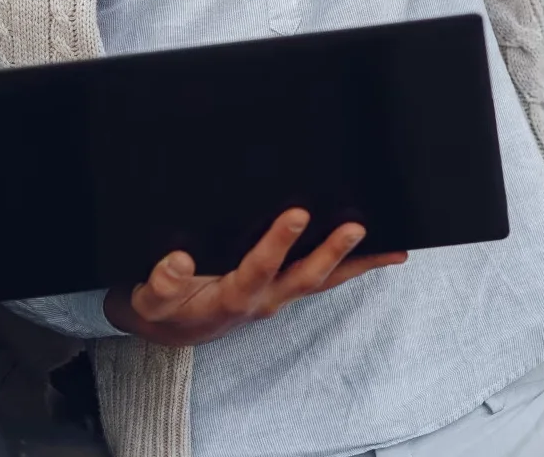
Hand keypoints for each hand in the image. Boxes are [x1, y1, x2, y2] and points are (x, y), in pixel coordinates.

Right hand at [103, 210, 406, 347]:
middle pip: (305, 279)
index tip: (296, 214)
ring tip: (394, 249)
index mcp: (230, 298)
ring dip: (357, 266)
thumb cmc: (162, 307)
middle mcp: (263, 300)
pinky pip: (321, 277)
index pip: (258, 270)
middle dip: (332, 253)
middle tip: (356, 227)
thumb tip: (178, 261)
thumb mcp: (150, 300)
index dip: (277, 245)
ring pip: (322, 280)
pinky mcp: (282, 288)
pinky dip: (351, 267)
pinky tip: (377, 252)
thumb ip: (161, 284)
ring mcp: (277, 296)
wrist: (170, 328)